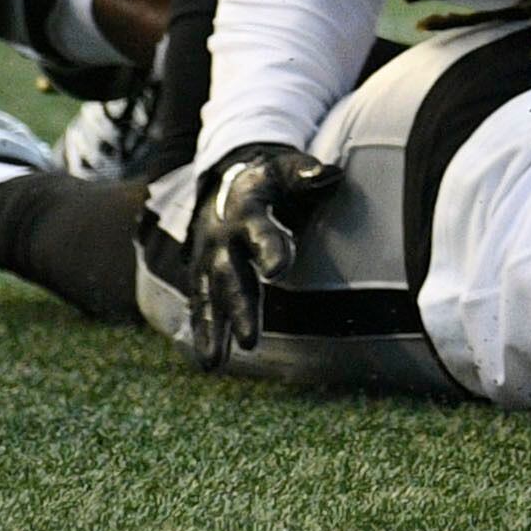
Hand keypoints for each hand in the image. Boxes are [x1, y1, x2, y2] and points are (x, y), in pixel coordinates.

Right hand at [180, 144, 339, 367]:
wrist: (226, 175)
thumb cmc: (269, 176)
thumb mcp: (285, 167)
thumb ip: (305, 173)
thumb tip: (329, 173)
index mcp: (246, 206)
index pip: (258, 229)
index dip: (269, 247)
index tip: (278, 270)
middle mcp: (222, 235)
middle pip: (231, 274)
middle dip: (240, 307)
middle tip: (250, 341)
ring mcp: (208, 256)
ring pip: (210, 295)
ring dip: (213, 330)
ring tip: (214, 364)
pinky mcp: (203, 272)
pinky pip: (201, 303)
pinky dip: (203, 330)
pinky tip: (210, 362)